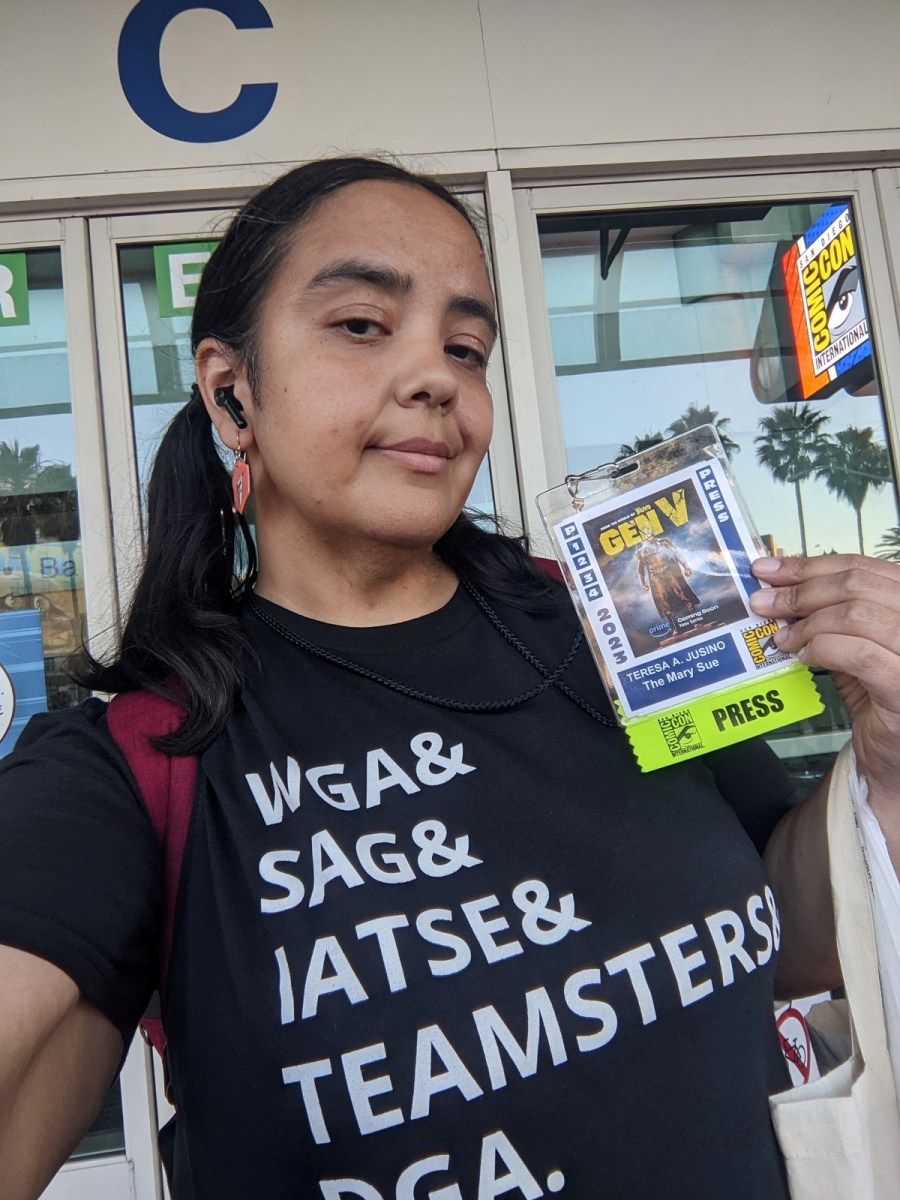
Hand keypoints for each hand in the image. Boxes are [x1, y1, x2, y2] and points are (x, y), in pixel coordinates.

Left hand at [750, 554, 899, 820]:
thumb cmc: (883, 702)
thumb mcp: (859, 648)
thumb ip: (832, 620)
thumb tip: (780, 592)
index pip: (863, 567)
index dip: (810, 565)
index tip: (768, 570)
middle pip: (857, 585)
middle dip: (799, 590)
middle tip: (762, 602)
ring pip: (857, 614)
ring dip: (807, 622)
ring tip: (781, 637)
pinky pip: (860, 653)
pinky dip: (823, 648)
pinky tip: (802, 657)